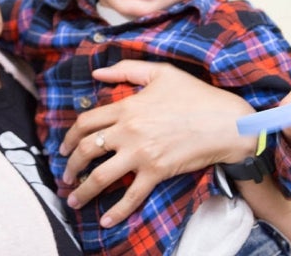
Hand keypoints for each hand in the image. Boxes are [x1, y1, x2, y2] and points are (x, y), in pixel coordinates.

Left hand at [59, 60, 256, 226]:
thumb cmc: (196, 94)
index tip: (64, 147)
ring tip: (73, 199)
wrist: (226, 122)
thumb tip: (97, 74)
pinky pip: (132, 195)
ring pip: (101, 175)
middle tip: (65, 175)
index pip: (86, 122)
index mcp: (127, 107)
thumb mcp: (161, 72)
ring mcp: (141, 153)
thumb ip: (126, 70)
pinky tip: (106, 220)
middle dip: (70, 165)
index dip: (70, 136)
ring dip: (83, 190)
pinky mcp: (156, 172)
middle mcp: (128, 131)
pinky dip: (117, 210)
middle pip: (87, 149)